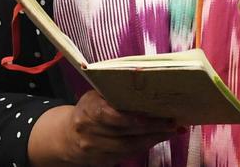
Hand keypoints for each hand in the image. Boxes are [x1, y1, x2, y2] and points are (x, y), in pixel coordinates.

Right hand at [27, 91, 177, 165]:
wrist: (68, 136)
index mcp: (88, 110)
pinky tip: (156, 138)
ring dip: (152, 139)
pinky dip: (144, 146)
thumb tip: (145, 81)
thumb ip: (114, 90)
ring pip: (128, 147)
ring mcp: (95, 149)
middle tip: (172, 122)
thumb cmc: (89, 109)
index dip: (131, 118)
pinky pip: (127, 155)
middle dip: (152, 128)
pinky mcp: (102, 161)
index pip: (109, 115)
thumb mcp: (96, 95)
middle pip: (125, 133)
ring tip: (170, 130)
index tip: (151, 115)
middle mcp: (89, 132)